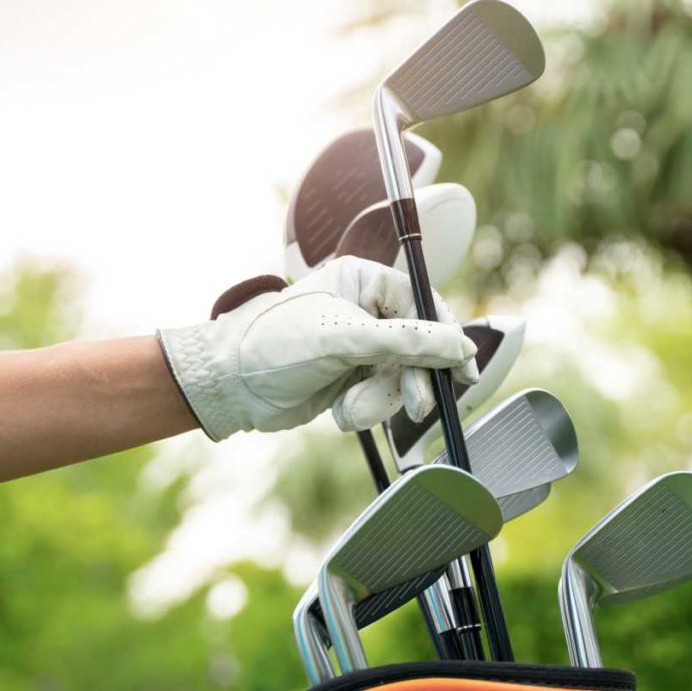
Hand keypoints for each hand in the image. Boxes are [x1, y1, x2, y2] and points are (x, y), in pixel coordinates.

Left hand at [157, 256, 477, 439]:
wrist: (230, 388)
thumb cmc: (274, 346)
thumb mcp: (344, 339)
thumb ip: (407, 342)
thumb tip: (462, 346)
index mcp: (362, 280)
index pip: (422, 304)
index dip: (445, 336)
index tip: (462, 367)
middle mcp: (364, 310)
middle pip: (418, 345)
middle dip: (411, 378)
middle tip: (417, 405)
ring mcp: (358, 347)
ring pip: (401, 377)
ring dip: (380, 399)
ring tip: (350, 408)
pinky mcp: (350, 379)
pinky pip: (381, 397)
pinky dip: (365, 409)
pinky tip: (339, 412)